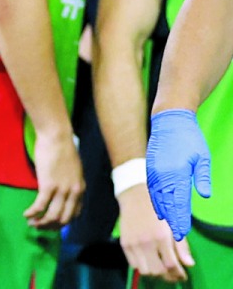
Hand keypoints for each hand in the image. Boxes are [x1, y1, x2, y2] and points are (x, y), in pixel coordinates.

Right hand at [23, 130, 84, 228]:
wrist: (57, 136)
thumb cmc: (63, 148)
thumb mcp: (73, 168)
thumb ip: (70, 181)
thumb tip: (62, 188)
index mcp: (80, 189)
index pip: (75, 214)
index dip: (62, 222)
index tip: (52, 222)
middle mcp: (73, 193)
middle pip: (64, 219)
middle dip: (51, 226)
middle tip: (40, 227)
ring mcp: (61, 190)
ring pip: (52, 216)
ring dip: (41, 223)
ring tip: (31, 223)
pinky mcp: (48, 185)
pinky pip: (40, 206)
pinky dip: (32, 213)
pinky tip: (26, 214)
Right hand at [117, 184, 193, 281]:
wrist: (136, 195)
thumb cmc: (159, 207)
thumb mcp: (175, 224)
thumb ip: (182, 246)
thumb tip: (189, 264)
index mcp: (161, 237)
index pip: (171, 265)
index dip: (178, 273)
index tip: (182, 275)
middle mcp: (146, 242)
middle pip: (158, 271)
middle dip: (167, 275)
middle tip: (172, 272)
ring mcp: (133, 243)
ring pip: (145, 270)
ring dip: (154, 271)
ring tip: (159, 265)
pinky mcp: (124, 243)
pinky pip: (133, 264)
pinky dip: (142, 266)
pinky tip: (148, 259)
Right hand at [147, 109, 210, 240]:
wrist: (169, 120)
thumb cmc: (189, 138)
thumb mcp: (202, 157)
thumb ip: (203, 177)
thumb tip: (205, 196)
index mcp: (176, 173)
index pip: (179, 202)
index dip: (181, 219)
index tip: (183, 233)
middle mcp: (162, 175)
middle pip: (167, 203)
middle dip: (173, 220)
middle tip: (178, 236)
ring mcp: (153, 172)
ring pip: (158, 198)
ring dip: (164, 212)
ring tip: (170, 226)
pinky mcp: (150, 169)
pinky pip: (153, 190)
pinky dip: (157, 202)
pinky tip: (161, 210)